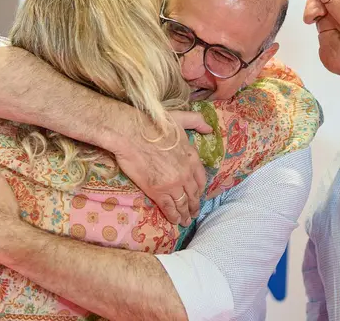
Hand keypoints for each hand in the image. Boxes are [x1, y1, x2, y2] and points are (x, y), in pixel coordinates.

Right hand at [112, 110, 210, 226]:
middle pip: (193, 193)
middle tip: (194, 213)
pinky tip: (174, 221)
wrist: (131, 133)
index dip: (201, 189)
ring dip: (185, 213)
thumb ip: (196, 122)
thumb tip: (209, 128)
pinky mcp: (158, 191)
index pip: (201, 178)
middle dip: (195, 205)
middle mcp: (186, 173)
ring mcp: (173, 184)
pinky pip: (168, 207)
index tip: (199, 195)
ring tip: (186, 221)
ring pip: (183, 203)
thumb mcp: (180, 118)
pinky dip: (173, 216)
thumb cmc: (153, 124)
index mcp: (192, 156)